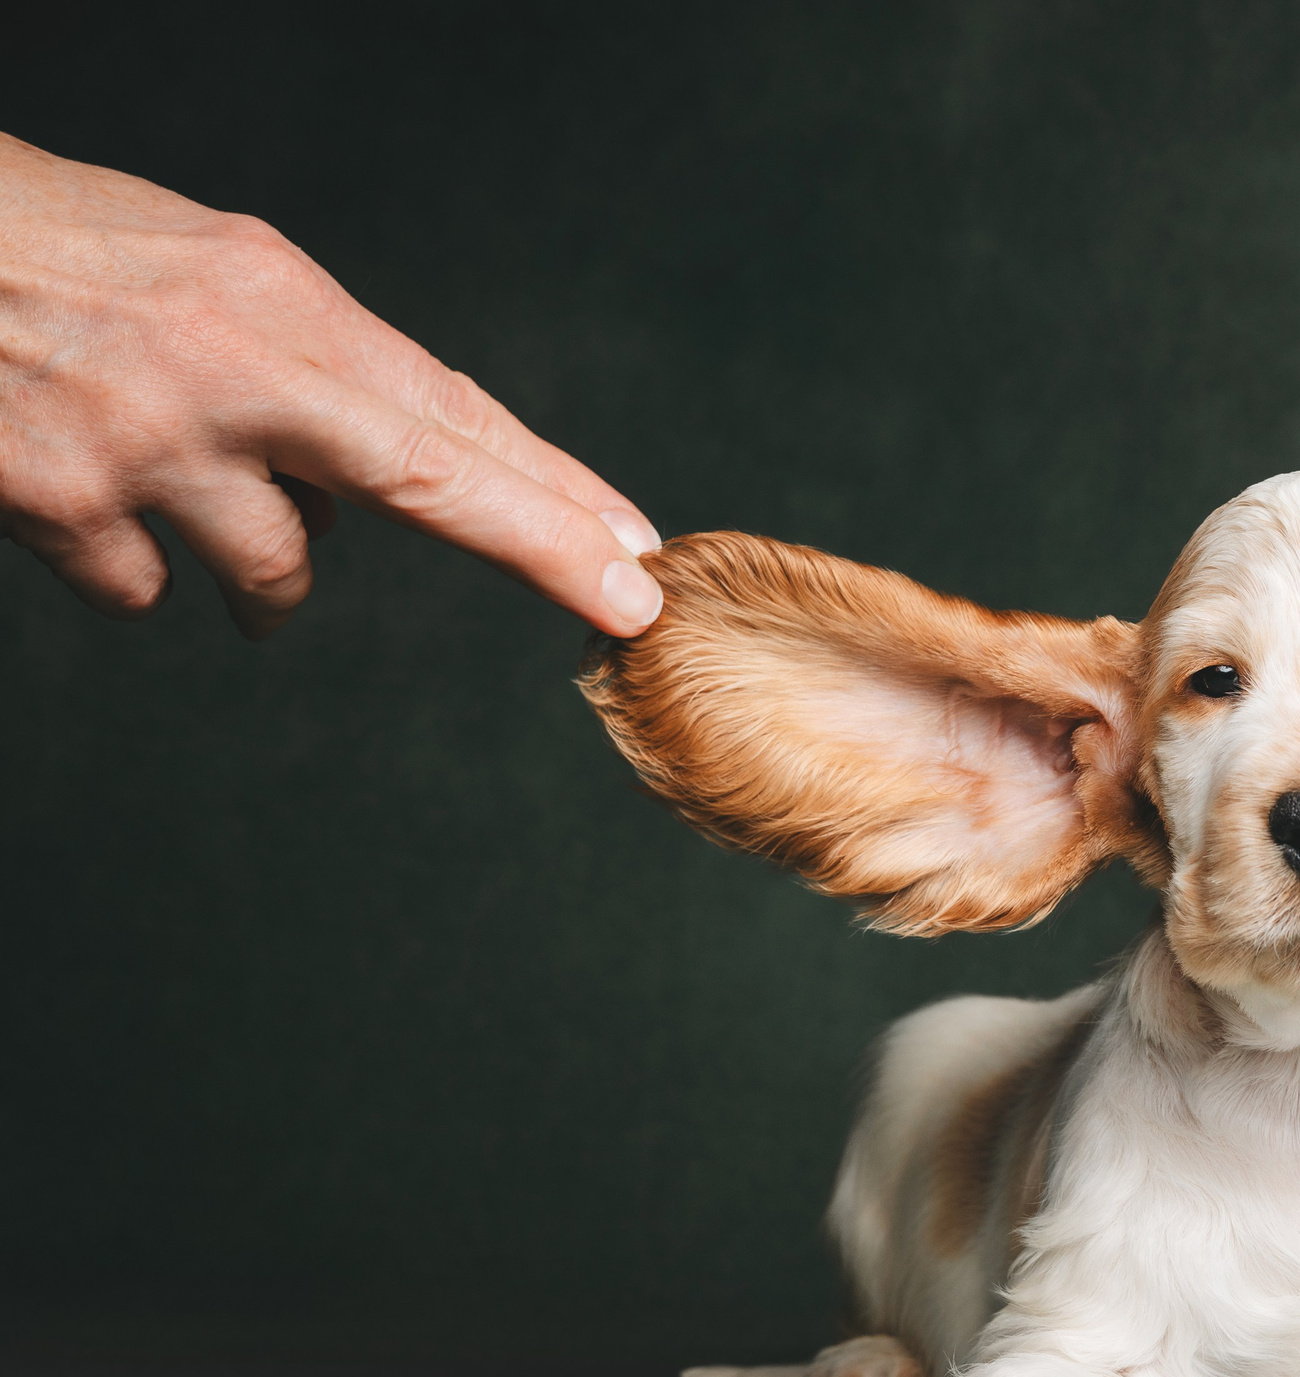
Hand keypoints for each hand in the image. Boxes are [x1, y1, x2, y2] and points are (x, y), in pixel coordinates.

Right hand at [0, 133, 661, 637]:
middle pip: (430, 484)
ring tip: (194, 497)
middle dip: (544, 548)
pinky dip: (133, 569)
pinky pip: (144, 591)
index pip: (450, 408)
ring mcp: (146, 442)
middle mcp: (230, 369)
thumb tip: (367, 491)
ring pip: (275, 569)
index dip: (552, 487)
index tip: (635, 544)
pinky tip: (90, 505)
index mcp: (278, 298)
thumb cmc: (50, 245)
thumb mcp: (204, 267)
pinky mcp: (58, 504)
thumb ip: (302, 367)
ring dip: (263, 569)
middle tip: (622, 603)